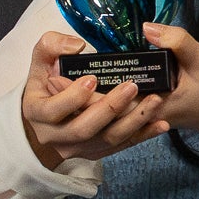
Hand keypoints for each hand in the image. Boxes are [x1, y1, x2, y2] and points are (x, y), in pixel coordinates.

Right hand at [20, 30, 171, 169]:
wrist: (46, 118)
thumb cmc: (45, 84)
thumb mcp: (40, 61)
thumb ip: (51, 46)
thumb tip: (77, 46)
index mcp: (38, 112)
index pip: (54, 109)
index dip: (73, 97)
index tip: (92, 78)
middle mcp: (56, 136)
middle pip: (84, 128)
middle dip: (110, 108)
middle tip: (131, 86)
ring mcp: (77, 148)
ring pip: (107, 139)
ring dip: (134, 122)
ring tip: (155, 101)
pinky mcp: (95, 152)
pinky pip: (122, 146)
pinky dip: (143, 135)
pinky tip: (160, 123)